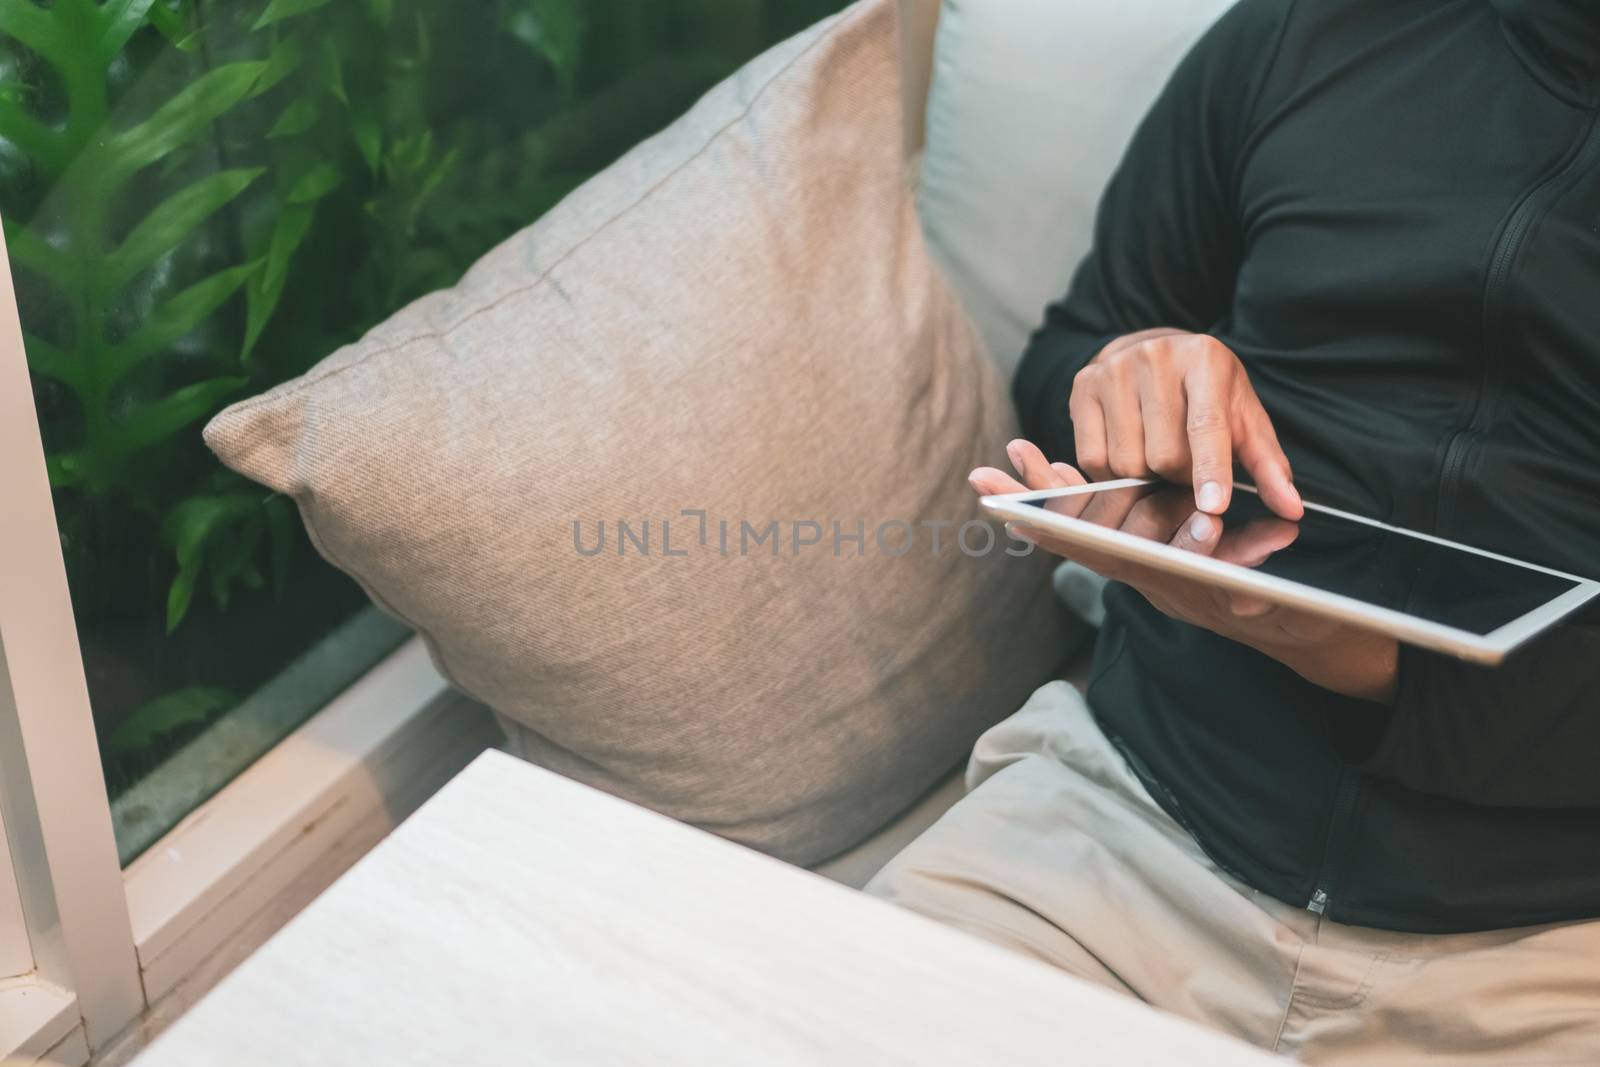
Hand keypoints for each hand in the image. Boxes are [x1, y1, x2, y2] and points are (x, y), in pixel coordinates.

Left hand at [974, 441, 1396, 703]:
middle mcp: (1144, 572)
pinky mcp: (1142, 543)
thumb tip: (1246, 604)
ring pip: (1081, 525)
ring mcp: (1139, 559)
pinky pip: (1096, 518)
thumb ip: (1263, 600)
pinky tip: (1042, 468)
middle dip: (1033, 508)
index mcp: (1168, 582)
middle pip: (1079, 538)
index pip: (1110, 557)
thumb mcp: (1281, 606)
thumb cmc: (1286, 612)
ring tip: (996, 466)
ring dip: (1041, 494)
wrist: (1284, 619)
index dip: (1069, 536)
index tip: (1023, 512)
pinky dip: (1069, 491)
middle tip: (982, 482)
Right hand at [1070, 329, 1302, 519]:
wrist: (1153, 352)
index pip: (1207, 425)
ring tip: (1155, 455)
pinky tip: (1128, 450)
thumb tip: (1292, 510)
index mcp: (1205, 359)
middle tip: (1185, 466)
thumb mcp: (1243, 420)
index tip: (1214, 506)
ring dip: (1144, 476)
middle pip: (1163, 455)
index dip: (1210, 470)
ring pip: (1126, 461)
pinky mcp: (1082, 386)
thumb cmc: (1204, 393)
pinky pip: (1093, 458)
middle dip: (1178, 477)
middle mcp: (1155, 356)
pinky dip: (1112, 470)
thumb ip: (1268, 465)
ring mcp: (1113, 369)